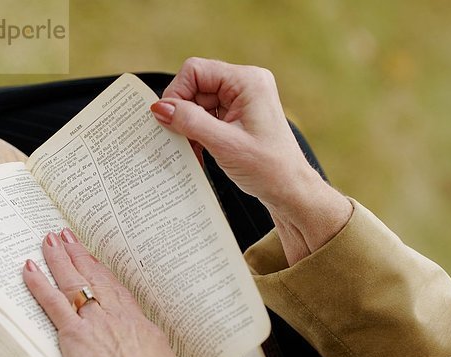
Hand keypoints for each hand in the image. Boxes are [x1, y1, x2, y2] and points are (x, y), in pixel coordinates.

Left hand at [23, 229, 185, 356]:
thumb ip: (153, 350)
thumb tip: (153, 351)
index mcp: (137, 322)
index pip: (116, 289)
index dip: (102, 272)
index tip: (93, 259)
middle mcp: (115, 315)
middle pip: (95, 277)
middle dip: (80, 255)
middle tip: (68, 237)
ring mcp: (94, 320)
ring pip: (74, 281)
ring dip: (60, 259)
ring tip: (50, 241)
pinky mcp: (74, 334)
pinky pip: (52, 303)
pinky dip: (39, 284)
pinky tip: (29, 270)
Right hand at [151, 57, 351, 262]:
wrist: (290, 191)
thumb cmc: (269, 169)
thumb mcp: (224, 144)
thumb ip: (190, 122)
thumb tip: (159, 107)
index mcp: (248, 81)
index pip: (196, 71)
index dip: (177, 93)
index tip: (168, 119)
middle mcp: (246, 85)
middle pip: (196, 87)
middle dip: (184, 113)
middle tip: (179, 139)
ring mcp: (243, 100)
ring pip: (199, 103)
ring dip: (190, 126)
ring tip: (192, 150)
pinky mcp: (239, 116)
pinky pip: (208, 116)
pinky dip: (199, 132)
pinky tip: (199, 151)